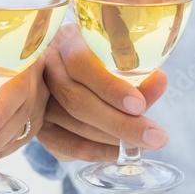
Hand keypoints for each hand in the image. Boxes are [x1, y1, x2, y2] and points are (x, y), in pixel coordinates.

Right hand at [38, 24, 168, 161]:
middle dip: (119, 123)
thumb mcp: (114, 56)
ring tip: (144, 143)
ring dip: (112, 140)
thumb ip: (134, 71)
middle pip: (75, 100)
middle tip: (155, 137)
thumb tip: (159, 81)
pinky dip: (96, 152)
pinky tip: (119, 151)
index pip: (80, 63)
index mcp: (64, 41)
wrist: (66, 71)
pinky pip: (66, 146)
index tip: (138, 105)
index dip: (109, 87)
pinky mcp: (38, 127)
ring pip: (72, 126)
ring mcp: (35, 100)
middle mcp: (42, 70)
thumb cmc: (97, 59)